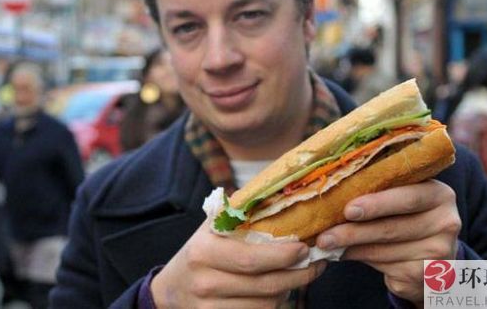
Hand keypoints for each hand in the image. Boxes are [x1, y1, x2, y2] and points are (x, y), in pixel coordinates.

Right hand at [151, 220, 326, 307]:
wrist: (170, 291)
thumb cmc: (199, 252)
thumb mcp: (210, 228)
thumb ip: (237, 211)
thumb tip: (274, 190)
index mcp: (204, 252)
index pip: (251, 259)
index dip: (283, 256)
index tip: (305, 247)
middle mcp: (206, 282)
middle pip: (264, 286)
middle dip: (298, 275)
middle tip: (316, 263)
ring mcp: (210, 308)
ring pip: (266, 305)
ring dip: (289, 290)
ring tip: (300, 275)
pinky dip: (275, 304)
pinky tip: (283, 290)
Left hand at [315, 180, 460, 304]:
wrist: (433, 251)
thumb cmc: (408, 215)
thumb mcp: (404, 197)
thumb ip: (382, 191)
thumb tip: (334, 197)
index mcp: (441, 195)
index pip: (408, 198)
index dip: (377, 204)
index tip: (348, 210)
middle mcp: (446, 224)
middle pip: (392, 228)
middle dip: (354, 232)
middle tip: (325, 235)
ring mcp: (439, 253)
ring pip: (385, 251)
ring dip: (351, 248)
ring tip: (328, 243)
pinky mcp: (427, 277)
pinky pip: (386, 268)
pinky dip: (361, 259)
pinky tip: (345, 254)